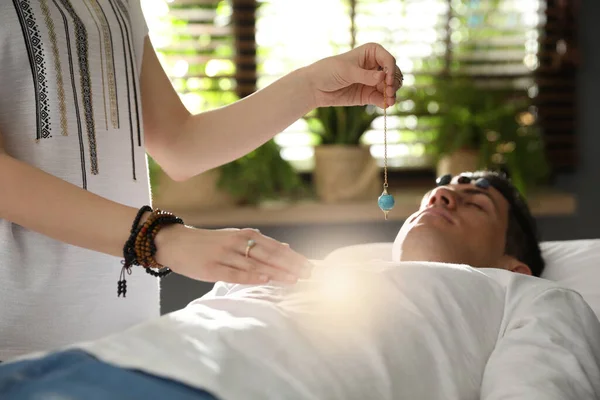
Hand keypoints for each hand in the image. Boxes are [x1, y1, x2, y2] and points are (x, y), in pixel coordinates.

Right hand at [154, 225, 311, 284]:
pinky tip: (265, 279)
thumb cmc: (210, 243)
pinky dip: (250, 276)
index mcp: (245, 235)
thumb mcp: (236, 239)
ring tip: (294, 279)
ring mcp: (225, 255)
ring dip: (276, 272)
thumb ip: (261, 244)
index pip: (275, 247)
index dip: (294, 257)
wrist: (176, 243)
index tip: (310, 266)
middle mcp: (237, 243)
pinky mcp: (212, 268)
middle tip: (309, 274)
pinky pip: (234, 273)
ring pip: (255, 264)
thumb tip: (287, 246)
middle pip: (269, 255)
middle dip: (291, 265)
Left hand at [306, 42, 402, 107]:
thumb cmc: (329, 71)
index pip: (388, 60)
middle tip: (389, 91)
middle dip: (394, 83)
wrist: (315, 87)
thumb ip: (365, 75)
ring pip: (390, 87)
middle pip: (393, 74)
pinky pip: (381, 98)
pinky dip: (385, 101)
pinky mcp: (369, 95)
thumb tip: (383, 76)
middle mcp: (375, 66)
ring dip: (392, 93)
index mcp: (371, 52)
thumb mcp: (347, 71)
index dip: (391, 70)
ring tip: (389, 100)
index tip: (387, 80)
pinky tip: (386, 105)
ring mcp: (373, 81)